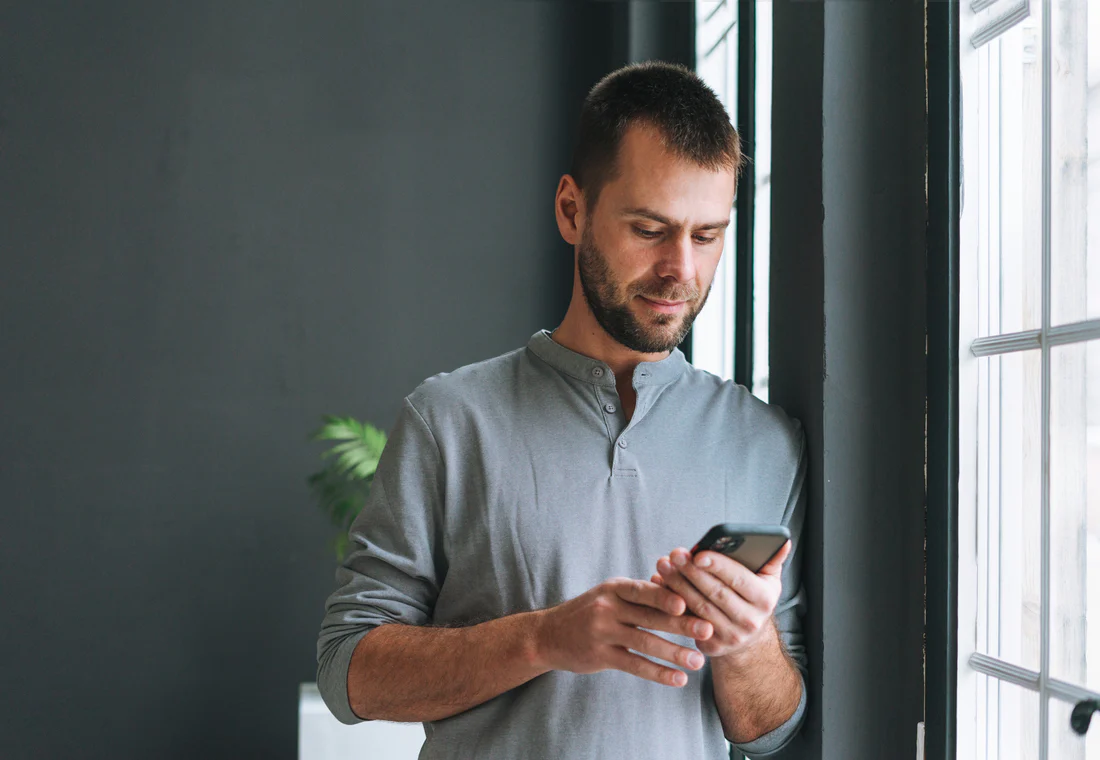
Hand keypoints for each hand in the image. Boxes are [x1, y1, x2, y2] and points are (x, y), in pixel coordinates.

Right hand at [534, 577, 714, 686]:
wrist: (548, 635)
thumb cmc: (589, 612)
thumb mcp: (609, 595)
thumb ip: (639, 595)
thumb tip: (680, 592)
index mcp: (615, 588)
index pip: (644, 590)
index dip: (666, 596)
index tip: (689, 603)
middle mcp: (608, 607)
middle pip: (650, 616)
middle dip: (681, 624)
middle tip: (708, 630)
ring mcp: (602, 632)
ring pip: (645, 643)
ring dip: (674, 653)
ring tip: (698, 661)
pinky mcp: (600, 656)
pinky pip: (635, 664)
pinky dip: (658, 673)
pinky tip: (678, 679)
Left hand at [651, 541, 790, 659]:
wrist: (748, 640)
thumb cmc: (753, 599)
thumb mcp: (768, 581)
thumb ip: (772, 558)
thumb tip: (784, 539)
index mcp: (765, 600)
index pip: (739, 579)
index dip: (718, 565)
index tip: (697, 553)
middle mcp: (750, 621)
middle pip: (715, 592)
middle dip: (691, 572)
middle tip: (674, 554)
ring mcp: (730, 637)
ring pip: (698, 607)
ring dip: (678, 585)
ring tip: (663, 565)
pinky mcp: (712, 646)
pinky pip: (687, 621)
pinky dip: (672, 603)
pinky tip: (660, 585)